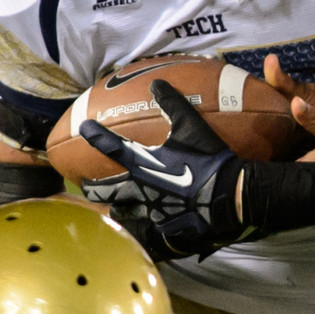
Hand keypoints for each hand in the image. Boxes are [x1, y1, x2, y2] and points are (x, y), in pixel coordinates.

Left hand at [81, 81, 248, 259]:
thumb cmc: (209, 160)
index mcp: (142, 163)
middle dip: (94, 189)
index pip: (111, 147)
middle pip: (105, 191)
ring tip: (113, 210)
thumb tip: (157, 82)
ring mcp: (150, 211)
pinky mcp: (163, 228)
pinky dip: (141, 228)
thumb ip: (173, 104)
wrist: (229, 196)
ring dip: (115, 210)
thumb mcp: (192, 127)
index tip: (85, 128)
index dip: (95, 135)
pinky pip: (145, 230)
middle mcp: (139, 189)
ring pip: (121, 214)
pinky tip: (142, 228)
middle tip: (88, 188)